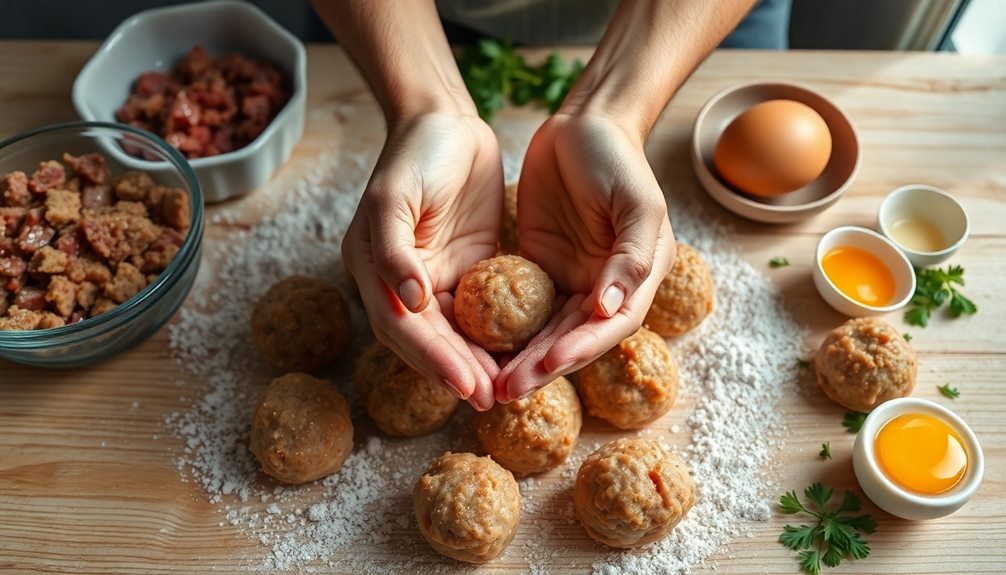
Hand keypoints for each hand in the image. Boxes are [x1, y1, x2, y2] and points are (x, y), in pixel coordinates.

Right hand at [343, 111, 502, 409]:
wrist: (446, 120)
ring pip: (454, 333)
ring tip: (505, 389)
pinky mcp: (468, 269)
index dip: (431, 358)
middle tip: (490, 399)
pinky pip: (479, 312)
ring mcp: (435, 278)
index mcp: (373, 268)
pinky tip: (519, 354)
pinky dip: (494, 335)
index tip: (464, 384)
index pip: (402, 326)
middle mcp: (401, 282)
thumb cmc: (415, 152)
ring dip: (476, 362)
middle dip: (457, 370)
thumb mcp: (395, 195)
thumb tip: (408, 301)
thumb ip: (394, 250)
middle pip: (428, 339)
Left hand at [495, 112, 675, 400]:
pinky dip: (507, 331)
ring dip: (522, 359)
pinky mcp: (539, 269)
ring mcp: (570, 280)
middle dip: (543, 366)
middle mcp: (605, 288)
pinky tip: (481, 349)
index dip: (580, 349)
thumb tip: (608, 309)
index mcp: (636, 278)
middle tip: (507, 390)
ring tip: (492, 384)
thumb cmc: (617, 158)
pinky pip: (523, 309)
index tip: (549, 363)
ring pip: (547, 331)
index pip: (609, 327)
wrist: (583, 124)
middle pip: (574, 339)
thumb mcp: (636, 203)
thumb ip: (630, 258)